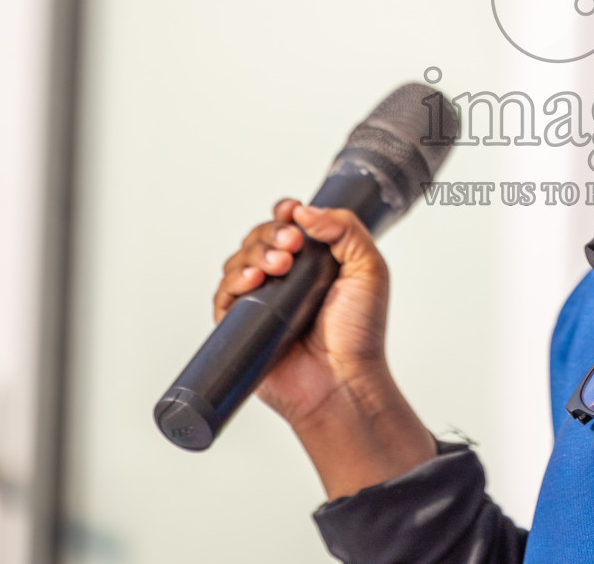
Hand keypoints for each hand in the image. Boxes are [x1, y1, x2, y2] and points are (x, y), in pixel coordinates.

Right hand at [216, 200, 388, 426]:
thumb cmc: (359, 334)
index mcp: (314, 262)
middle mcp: (286, 279)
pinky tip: (253, 280)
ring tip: (280, 266)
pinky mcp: (242, 325)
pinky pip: (224, 294)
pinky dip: (234, 280)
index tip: (291, 212)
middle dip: (272, 233)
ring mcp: (263, 301)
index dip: (285, 213)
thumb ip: (346, 230)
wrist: (344, 381)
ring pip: (240, 260)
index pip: (288, 226)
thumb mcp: (369, 269)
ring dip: (256, 253)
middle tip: (293, 245)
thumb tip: (307, 211)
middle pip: (261, 237)